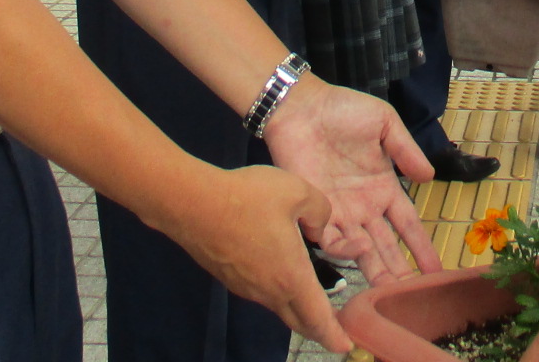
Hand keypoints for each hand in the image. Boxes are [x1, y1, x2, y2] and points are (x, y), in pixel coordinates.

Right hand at [155, 161, 353, 351]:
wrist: (192, 204)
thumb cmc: (248, 198)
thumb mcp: (297, 192)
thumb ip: (320, 212)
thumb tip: (318, 229)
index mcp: (291, 276)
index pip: (318, 317)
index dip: (334, 334)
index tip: (345, 345)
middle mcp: (268, 291)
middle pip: (298, 319)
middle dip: (318, 327)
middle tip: (333, 328)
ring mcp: (246, 287)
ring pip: (278, 304)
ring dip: (296, 304)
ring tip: (309, 292)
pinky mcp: (229, 277)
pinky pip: (260, 291)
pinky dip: (275, 289)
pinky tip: (275, 267)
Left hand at [262, 76, 441, 286]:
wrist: (300, 106)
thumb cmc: (343, 110)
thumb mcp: (384, 122)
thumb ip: (406, 150)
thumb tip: (429, 177)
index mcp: (383, 187)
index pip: (407, 225)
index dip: (421, 247)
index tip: (437, 272)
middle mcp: (364, 207)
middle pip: (386, 247)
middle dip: (399, 272)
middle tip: (413, 299)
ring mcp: (339, 212)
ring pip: (360, 251)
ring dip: (374, 271)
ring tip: (388, 289)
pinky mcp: (314, 210)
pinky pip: (329, 239)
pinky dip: (342, 249)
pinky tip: (356, 253)